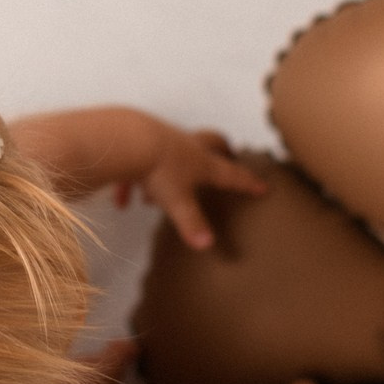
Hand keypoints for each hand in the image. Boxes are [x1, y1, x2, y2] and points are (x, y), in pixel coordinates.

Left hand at [117, 123, 265, 249]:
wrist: (129, 140)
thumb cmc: (160, 170)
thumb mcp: (179, 202)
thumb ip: (192, 223)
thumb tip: (206, 244)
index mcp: (203, 162)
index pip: (231, 173)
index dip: (248, 182)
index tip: (262, 186)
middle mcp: (187, 146)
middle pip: (213, 142)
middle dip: (223, 149)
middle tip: (228, 154)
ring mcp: (164, 139)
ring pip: (173, 151)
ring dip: (171, 168)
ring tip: (158, 195)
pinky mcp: (139, 141)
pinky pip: (138, 163)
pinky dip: (131, 181)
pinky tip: (121, 201)